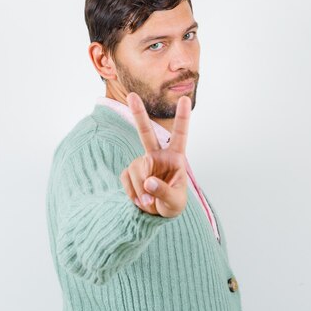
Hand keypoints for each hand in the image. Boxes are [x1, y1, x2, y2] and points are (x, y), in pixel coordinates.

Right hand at [119, 92, 190, 217]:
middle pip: (146, 133)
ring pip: (136, 169)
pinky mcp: (131, 173)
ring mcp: (143, 163)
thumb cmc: (173, 203)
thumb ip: (163, 191)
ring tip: (148, 203)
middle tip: (131, 95)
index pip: (180, 134)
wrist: (158, 214)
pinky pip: (127, 179)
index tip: (184, 98)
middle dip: (138, 114)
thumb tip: (148, 182)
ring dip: (140, 189)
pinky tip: (141, 201)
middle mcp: (158, 156)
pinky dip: (133, 193)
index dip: (182, 117)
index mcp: (176, 157)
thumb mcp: (175, 201)